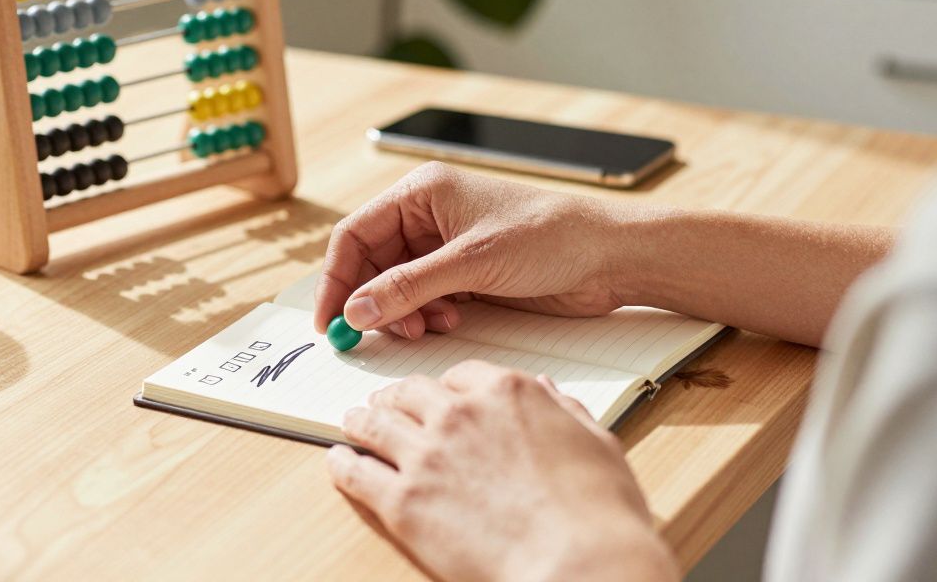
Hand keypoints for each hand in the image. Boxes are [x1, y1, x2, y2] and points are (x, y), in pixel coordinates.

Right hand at [314, 162, 630, 338]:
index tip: (330, 318)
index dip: (337, 277)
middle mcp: (429, 216)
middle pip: (372, 264)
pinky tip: (449, 322)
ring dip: (403, 312)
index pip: (356, 234)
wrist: (609, 257)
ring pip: (397, 286)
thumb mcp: (472, 263)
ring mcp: (447, 247)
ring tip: (427, 327)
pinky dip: (426, 316)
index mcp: (422, 192)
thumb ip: (409, 287)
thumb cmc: (549, 237)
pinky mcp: (466, 274)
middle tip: (373, 334)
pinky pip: (424, 299)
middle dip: (372, 300)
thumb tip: (357, 309)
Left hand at [327, 361, 676, 581]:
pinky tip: (337, 461)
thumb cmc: (599, 512)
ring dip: (361, 421)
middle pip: (410, 393)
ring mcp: (426, 455)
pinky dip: (343, 463)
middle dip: (395, 398)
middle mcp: (459, 413)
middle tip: (384, 404)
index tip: (438, 396)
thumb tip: (548, 392)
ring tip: (351, 423)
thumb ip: (564, 411)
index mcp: (507, 392)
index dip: (446, 387)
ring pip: (376, 424)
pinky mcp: (403, 501)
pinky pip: (358, 472)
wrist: (579, 562)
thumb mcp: (595, 443)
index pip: (460, 375)